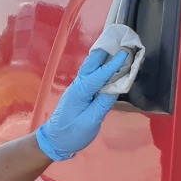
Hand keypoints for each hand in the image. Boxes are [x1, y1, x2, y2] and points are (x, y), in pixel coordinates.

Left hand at [36, 47, 128, 161]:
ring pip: (91, 68)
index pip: (99, 75)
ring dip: (103, 56)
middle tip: (119, 39)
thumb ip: (102, 104)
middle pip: (92, 63)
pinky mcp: (81, 93)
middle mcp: (78, 85)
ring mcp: (78, 88)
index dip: (114, 65)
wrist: (54, 141)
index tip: (125, 52)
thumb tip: (115, 88)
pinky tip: (109, 63)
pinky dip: (101, 67)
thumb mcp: (90, 121)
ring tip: (116, 46)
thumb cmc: (71, 134)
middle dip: (105, 51)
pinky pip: (92, 75)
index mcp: (80, 92)